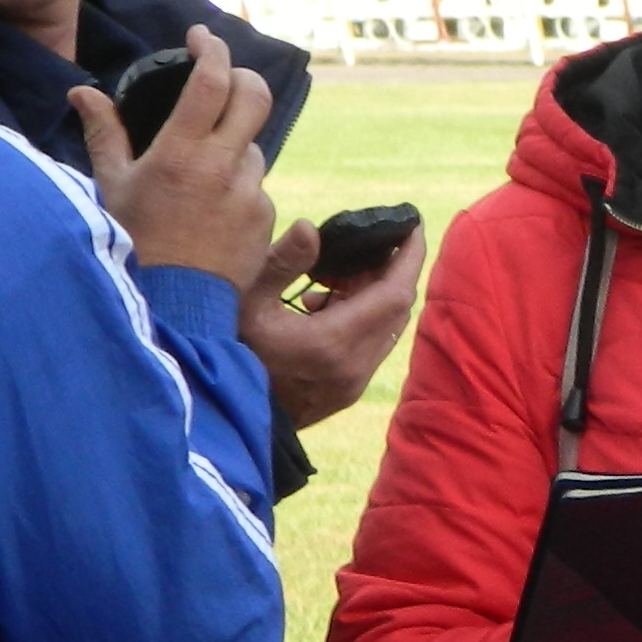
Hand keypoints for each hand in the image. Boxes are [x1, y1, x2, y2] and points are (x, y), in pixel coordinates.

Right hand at [73, 27, 274, 282]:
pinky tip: (210, 210)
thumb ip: (104, 132)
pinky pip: (255, 187)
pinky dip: (237, 186)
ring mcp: (249, 193)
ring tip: (200, 173)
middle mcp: (222, 167)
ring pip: (253, 146)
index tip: (201, 37)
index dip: (212, 48)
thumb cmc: (134, 244)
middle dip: (242, 78)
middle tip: (224, 78)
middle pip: (255, 96)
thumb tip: (81, 92)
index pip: (212, 79)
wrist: (171, 307)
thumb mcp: (112, 185)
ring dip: (234, 145)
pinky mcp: (265, 219)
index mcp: (181, 153)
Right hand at [241, 213, 428, 431]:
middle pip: (396, 309)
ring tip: (336, 272)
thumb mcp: (246, 300)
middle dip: (390, 270)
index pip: (394, 294)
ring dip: (373, 295)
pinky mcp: (347, 392)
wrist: (227, 415)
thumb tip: (309, 228)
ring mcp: (353, 383)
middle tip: (367, 242)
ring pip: (386, 328)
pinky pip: (371, 347)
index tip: (414, 226)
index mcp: (333, 341)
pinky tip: (321, 305)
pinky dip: (361, 318)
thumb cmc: (230, 351)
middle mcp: (353, 366)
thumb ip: (281, 262)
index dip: (410, 258)